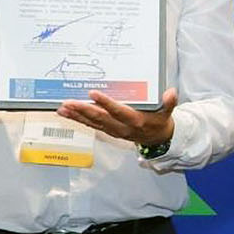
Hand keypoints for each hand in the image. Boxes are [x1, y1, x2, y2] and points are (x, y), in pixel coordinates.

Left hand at [58, 87, 177, 145]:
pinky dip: (78, 119)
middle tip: (69, 102)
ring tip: (62, 108)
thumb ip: (169, 102)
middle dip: (83, 110)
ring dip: (76, 115)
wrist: (157, 140)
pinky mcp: (107, 130)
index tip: (93, 93)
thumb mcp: (167, 113)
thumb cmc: (159, 122)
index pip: (118, 111)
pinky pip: (90, 125)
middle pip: (100, 118)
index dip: (106, 103)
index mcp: (135, 121)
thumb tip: (171, 93)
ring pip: (92, 123)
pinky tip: (66, 113)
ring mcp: (113, 130)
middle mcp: (121, 127)